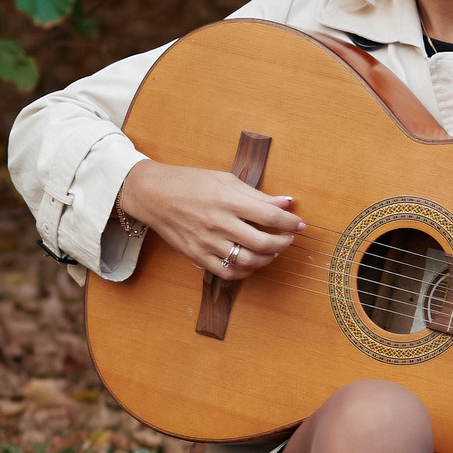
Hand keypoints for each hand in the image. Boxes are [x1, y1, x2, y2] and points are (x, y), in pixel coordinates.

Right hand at [115, 159, 302, 279]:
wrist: (153, 194)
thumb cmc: (189, 182)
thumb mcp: (225, 180)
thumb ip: (256, 195)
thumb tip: (285, 203)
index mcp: (227, 200)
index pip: (270, 217)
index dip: (290, 223)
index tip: (299, 224)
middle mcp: (218, 223)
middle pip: (263, 242)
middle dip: (283, 243)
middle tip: (288, 239)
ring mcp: (207, 242)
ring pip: (248, 261)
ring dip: (266, 259)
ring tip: (272, 251)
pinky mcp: (197, 256)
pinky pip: (227, 272)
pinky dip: (245, 272)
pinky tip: (251, 263)